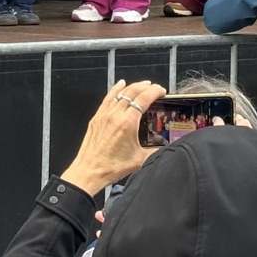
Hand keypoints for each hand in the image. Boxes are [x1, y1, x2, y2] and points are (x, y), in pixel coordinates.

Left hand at [61, 80, 165, 194]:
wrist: (89, 171)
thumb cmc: (110, 167)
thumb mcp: (139, 160)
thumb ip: (155, 151)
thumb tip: (166, 147)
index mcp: (127, 123)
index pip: (143, 99)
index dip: (154, 92)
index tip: (161, 91)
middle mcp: (115, 115)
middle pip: (132, 92)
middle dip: (146, 86)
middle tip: (154, 87)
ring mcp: (104, 114)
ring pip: (120, 93)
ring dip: (133, 86)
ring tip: (142, 85)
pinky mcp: (97, 117)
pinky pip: (108, 97)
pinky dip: (116, 89)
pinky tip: (120, 85)